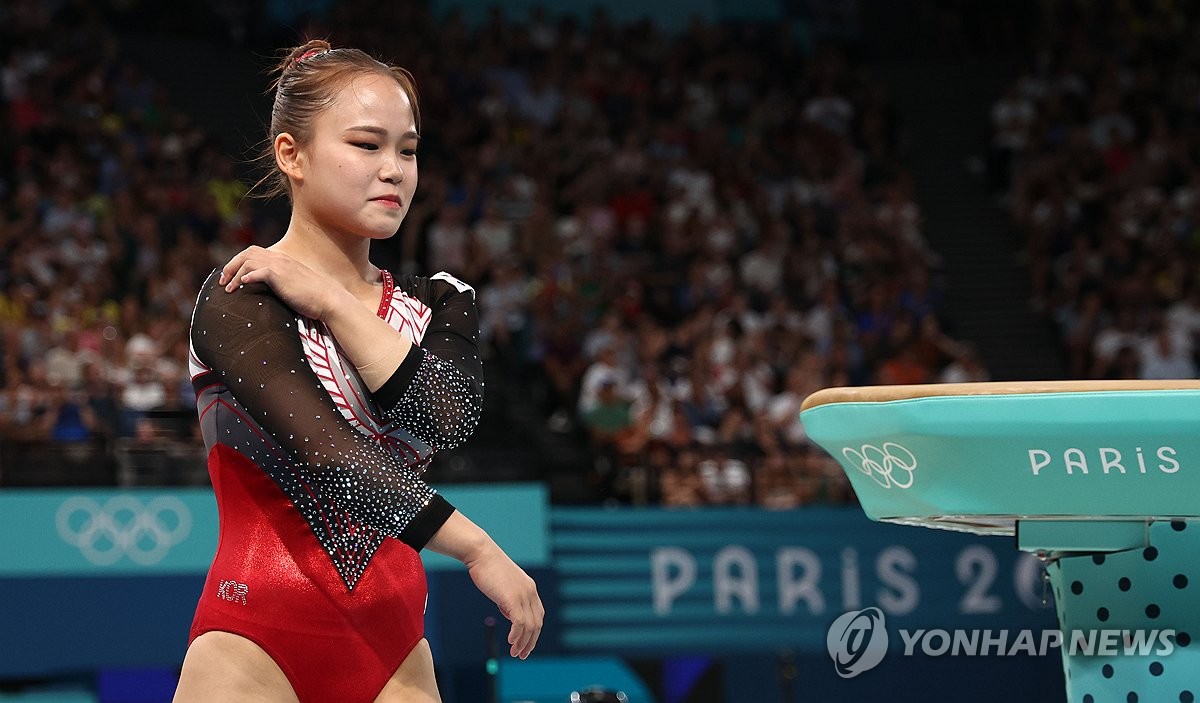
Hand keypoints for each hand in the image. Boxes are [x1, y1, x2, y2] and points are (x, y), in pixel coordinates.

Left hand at [218, 246, 338, 319]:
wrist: (328, 299)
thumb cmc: (312, 296)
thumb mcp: (293, 284)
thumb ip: (280, 282)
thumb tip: (267, 290)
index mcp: (281, 259)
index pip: (253, 252)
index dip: (238, 263)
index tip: (230, 277)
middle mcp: (279, 258)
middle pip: (246, 253)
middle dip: (231, 266)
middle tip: (222, 282)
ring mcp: (280, 266)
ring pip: (248, 262)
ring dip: (234, 274)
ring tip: (229, 289)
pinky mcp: (281, 275)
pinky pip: (258, 271)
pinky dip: (247, 277)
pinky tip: (242, 286)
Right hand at [464, 543, 543, 658]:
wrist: (481, 553)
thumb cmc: (488, 568)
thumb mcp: (503, 587)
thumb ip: (509, 600)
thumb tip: (511, 615)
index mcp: (530, 588)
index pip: (538, 615)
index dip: (533, 632)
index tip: (525, 645)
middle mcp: (530, 592)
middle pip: (536, 623)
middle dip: (530, 641)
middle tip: (521, 655)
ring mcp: (523, 594)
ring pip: (529, 625)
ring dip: (523, 642)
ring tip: (515, 653)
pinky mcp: (513, 597)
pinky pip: (520, 621)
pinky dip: (517, 634)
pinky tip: (511, 641)